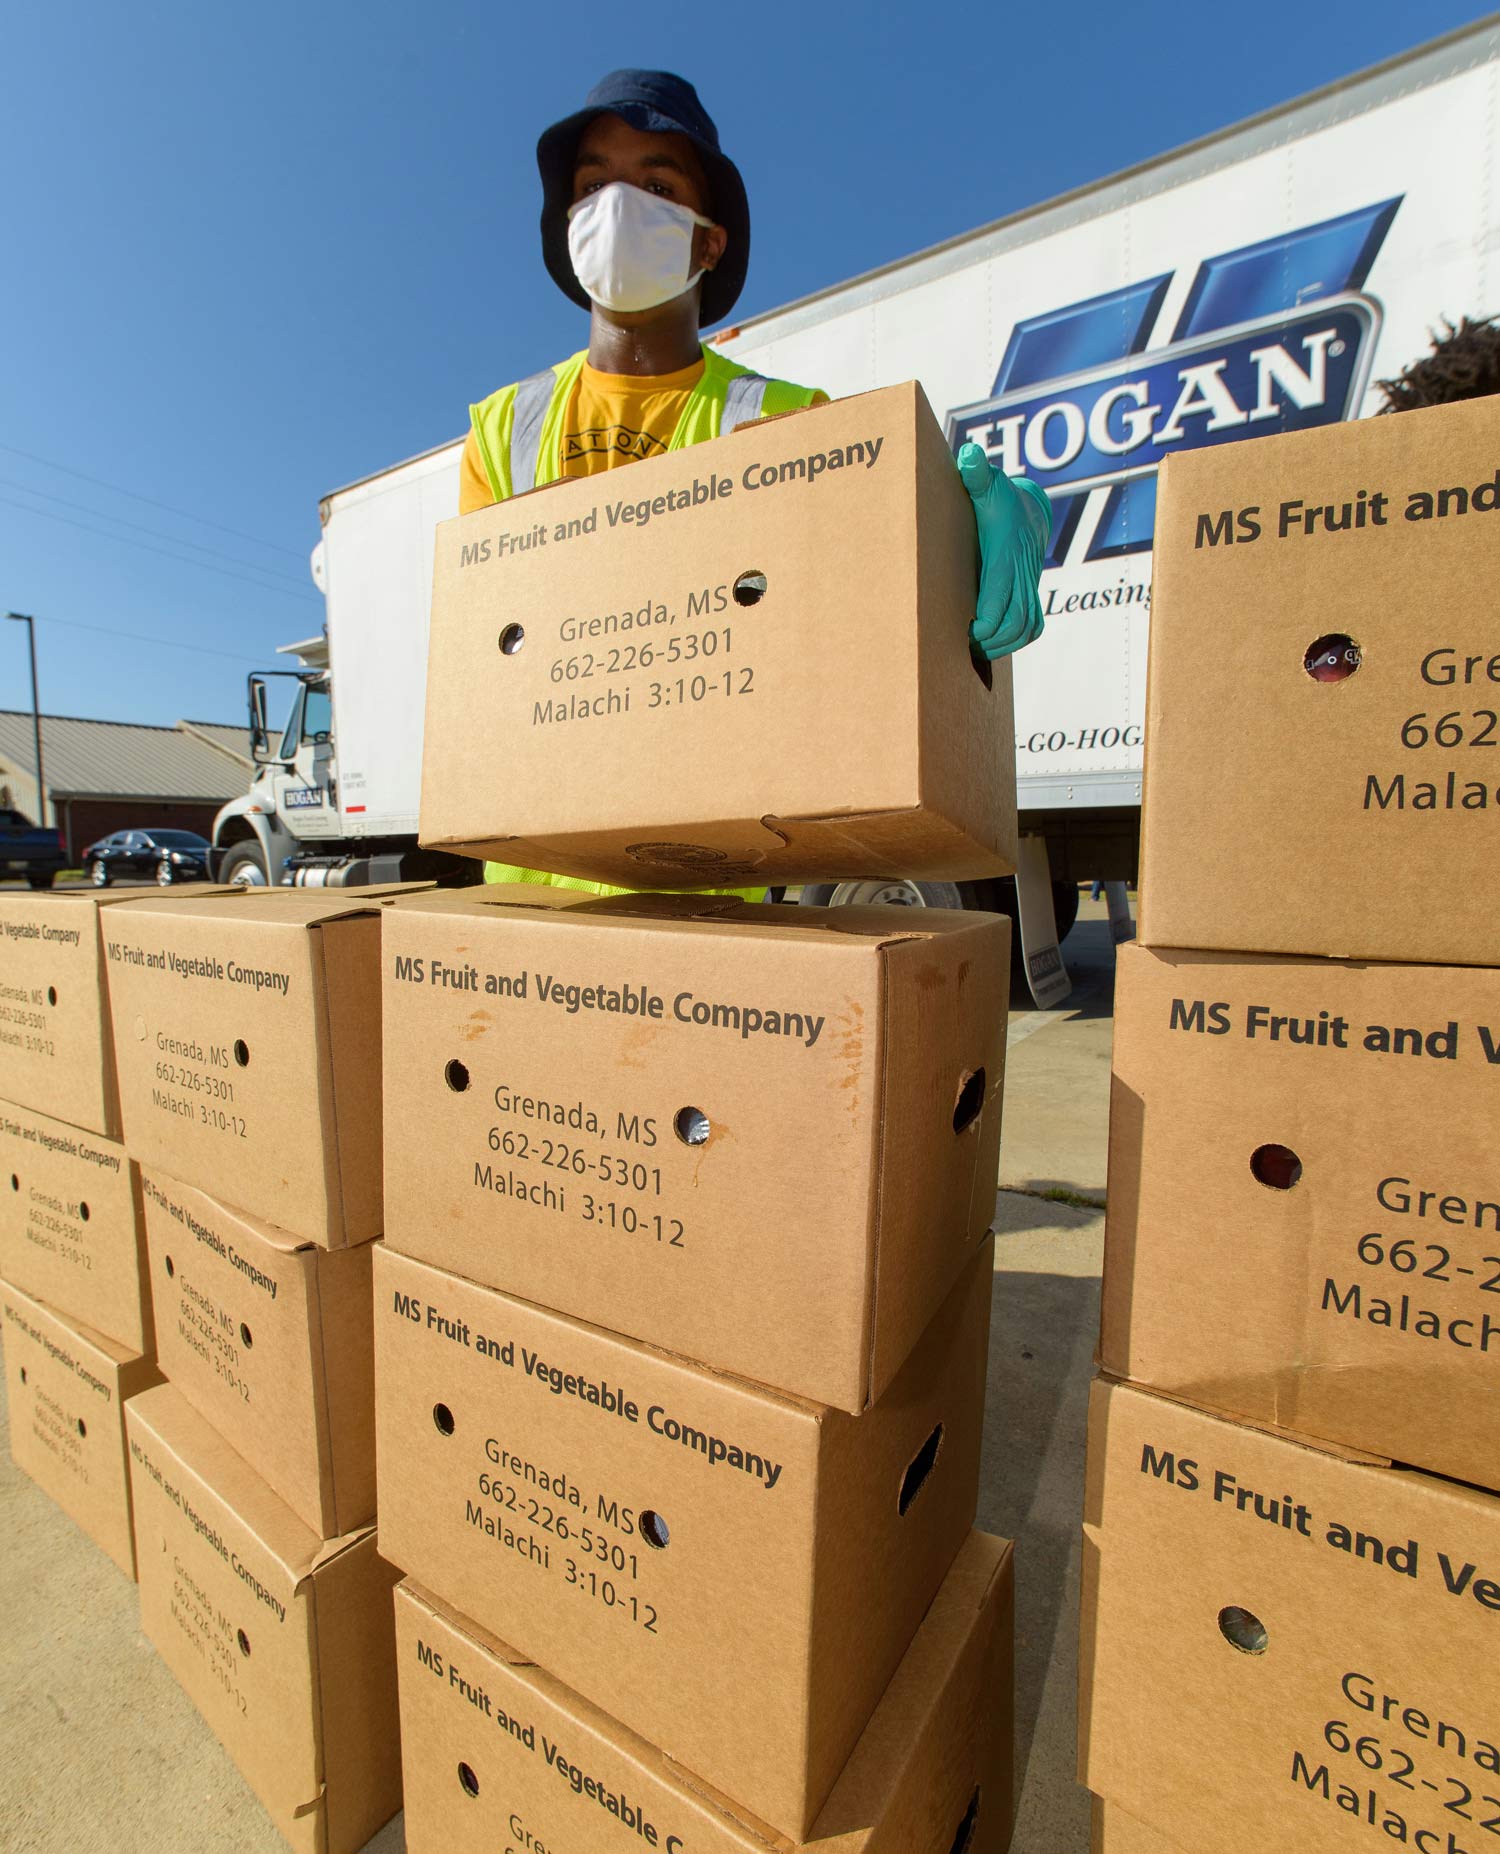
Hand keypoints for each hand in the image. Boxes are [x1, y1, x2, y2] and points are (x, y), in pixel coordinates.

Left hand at [957, 442, 1051, 659]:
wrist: (1028, 510)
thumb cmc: (999, 499)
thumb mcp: (987, 483)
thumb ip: (976, 474)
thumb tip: (969, 455)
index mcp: (1007, 552)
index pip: (1002, 592)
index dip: (988, 618)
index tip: (970, 631)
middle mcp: (1022, 572)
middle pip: (1017, 619)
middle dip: (993, 639)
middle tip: (966, 646)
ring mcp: (1029, 586)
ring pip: (1027, 627)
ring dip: (1003, 645)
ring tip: (977, 651)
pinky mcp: (1031, 594)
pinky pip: (1034, 626)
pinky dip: (1018, 641)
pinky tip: (995, 646)